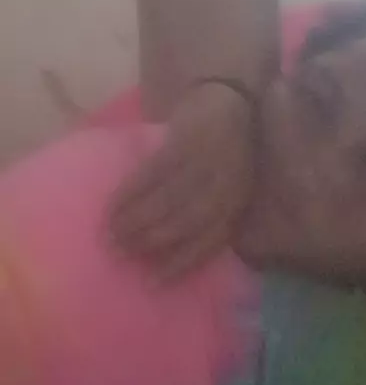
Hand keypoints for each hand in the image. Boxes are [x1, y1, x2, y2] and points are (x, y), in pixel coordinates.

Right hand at [111, 84, 254, 278]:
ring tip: (110, 236)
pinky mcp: (183, 141)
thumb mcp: (230, 186)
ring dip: (134, 221)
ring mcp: (204, 162)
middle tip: (120, 255)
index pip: (209, 241)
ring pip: (166, 201)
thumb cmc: (227, 154)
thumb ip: (211, 214)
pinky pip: (152, 173)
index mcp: (236, 202)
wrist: (229, 102)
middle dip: (150, 243)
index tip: (151, 282)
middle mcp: (223, 185)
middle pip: (185, 222)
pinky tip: (112, 207)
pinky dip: (130, 193)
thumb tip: (167, 252)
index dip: (180, 264)